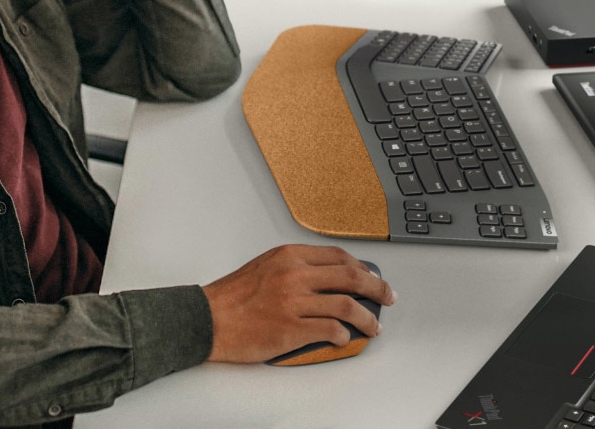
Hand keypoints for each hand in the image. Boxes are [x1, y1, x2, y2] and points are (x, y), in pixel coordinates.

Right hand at [201, 244, 395, 363]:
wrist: (207, 318)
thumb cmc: (232, 296)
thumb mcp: (266, 266)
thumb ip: (296, 268)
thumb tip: (329, 279)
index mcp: (289, 256)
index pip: (338, 256)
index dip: (362, 267)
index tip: (372, 277)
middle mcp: (295, 275)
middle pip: (350, 276)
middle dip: (376, 288)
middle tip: (387, 297)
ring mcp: (294, 302)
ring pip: (346, 305)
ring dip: (367, 317)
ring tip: (374, 326)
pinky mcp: (291, 329)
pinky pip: (330, 330)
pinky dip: (344, 334)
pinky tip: (346, 338)